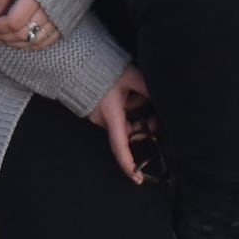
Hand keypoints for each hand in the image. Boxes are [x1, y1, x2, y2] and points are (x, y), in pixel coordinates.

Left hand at [0, 0, 58, 52]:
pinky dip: (31, 45)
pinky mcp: (66, 22)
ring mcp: (59, 18)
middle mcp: (49, 10)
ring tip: (2, 36)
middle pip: (22, 34)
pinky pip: (48, 41)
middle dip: (2, 36)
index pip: (12, 22)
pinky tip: (20, 40)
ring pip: (34, 41)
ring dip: (14, 43)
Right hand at [90, 62, 153, 186]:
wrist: (74, 59)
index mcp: (111, 115)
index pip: (121, 146)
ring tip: (137, 92)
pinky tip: (126, 90)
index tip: (138, 179)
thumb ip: (148, 89)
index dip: (129, 164)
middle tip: (156, 116)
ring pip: (122, 121)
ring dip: (133, 111)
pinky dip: (123, 107)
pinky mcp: (93, 108)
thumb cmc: (103, 69)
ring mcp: (96, 115)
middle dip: (142, 125)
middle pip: (127, 131)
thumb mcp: (131, 77)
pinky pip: (114, 114)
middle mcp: (101, 119)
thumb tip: (164, 98)